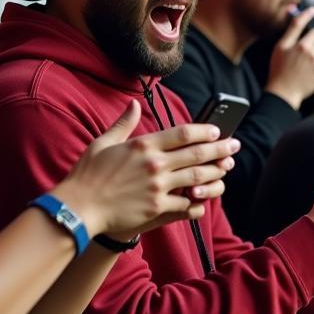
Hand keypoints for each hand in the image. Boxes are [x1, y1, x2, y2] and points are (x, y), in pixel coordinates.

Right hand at [54, 101, 239, 238]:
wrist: (79, 207)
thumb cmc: (87, 175)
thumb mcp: (103, 143)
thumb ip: (123, 123)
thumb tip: (133, 104)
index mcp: (143, 145)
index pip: (182, 133)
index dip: (204, 131)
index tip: (217, 130)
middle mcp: (155, 164)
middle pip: (196, 154)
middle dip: (220, 149)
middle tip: (235, 146)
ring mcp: (157, 187)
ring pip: (197, 178)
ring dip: (216, 173)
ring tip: (226, 169)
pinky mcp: (156, 208)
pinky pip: (186, 205)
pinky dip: (198, 202)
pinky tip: (206, 201)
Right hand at [265, 6, 313, 109]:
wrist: (284, 92)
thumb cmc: (279, 68)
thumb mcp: (280, 47)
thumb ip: (292, 30)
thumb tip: (301, 14)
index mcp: (299, 45)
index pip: (310, 26)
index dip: (310, 16)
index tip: (313, 10)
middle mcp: (310, 53)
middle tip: (304, 47)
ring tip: (306, 60)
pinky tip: (308, 69)